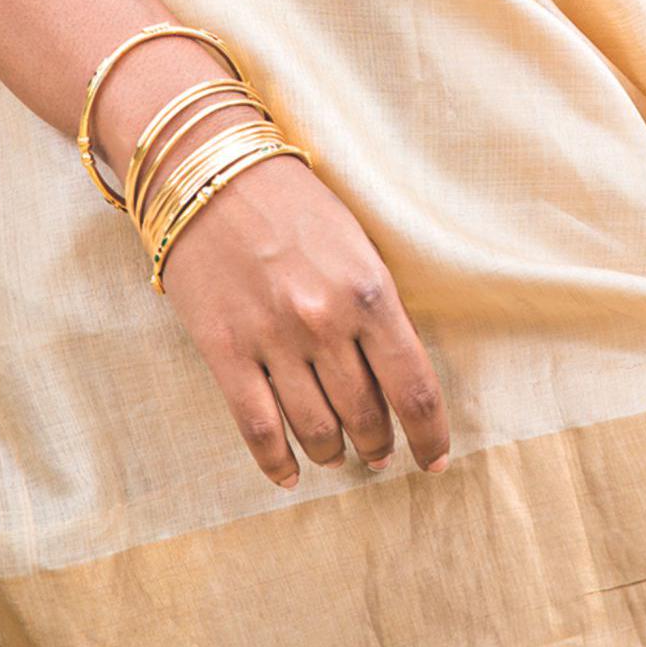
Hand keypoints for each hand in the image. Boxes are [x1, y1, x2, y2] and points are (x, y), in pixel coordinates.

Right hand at [160, 151, 450, 487]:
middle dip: (379, 445)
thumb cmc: (294, 203)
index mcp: (368, 291)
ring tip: (339, 456)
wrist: (210, 172)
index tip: (436, 460)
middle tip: (381, 454)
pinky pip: (257, 428)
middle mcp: (324, 321)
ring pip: (316, 430)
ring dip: (334, 454)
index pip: (413, 388)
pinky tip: (290, 474)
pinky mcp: (224, 351)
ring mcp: (271, 340)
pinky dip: (277, 462)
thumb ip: (376, 308)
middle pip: (365, 415)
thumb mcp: (356, 244)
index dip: (430, 435)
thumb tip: (394, 377)